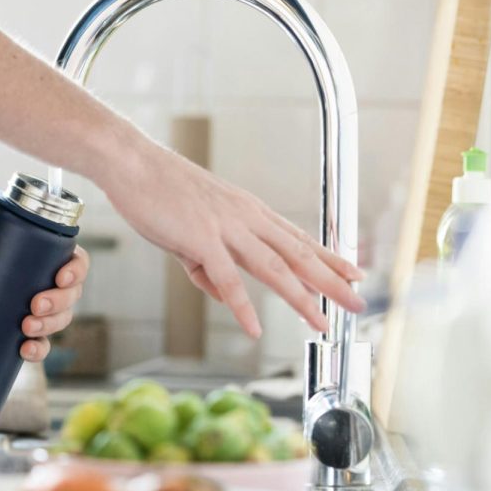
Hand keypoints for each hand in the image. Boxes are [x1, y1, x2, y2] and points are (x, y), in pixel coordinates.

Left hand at [0, 221, 89, 361]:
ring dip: (51, 326)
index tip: (61, 277)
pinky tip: (25, 350)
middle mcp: (38, 283)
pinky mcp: (14, 334)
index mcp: (35, 255)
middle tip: (35, 305)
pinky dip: (38, 350)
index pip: (72, 259)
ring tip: (26, 327)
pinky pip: (38, 345)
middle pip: (70, 294)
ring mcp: (28, 311)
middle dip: (60, 302)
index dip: (76, 269)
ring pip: (59, 320)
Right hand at [104, 143, 365, 337]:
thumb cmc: (157, 190)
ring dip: (301, 298)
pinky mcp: (200, 238)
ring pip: (274, 268)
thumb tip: (220, 293)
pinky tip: (254, 327)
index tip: (353, 271)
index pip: (297, 237)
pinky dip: (242, 306)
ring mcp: (226, 227)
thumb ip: (206, 264)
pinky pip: (227, 278)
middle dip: (332, 280)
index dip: (328, 257)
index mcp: (246, 211)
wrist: (132, 163)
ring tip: (321, 322)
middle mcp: (245, 217)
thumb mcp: (189, 230)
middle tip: (358, 301)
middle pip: (298, 254)